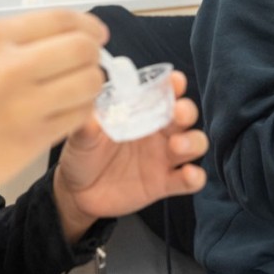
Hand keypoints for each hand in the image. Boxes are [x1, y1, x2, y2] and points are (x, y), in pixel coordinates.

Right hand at [0, 10, 108, 211]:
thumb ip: (22, 39)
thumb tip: (76, 32)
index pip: (62, 19)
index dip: (89, 25)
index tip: (97, 34)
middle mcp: (11, 67)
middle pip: (83, 48)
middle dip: (94, 53)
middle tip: (88, 62)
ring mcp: (25, 105)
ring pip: (90, 81)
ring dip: (93, 82)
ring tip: (79, 86)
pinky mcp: (36, 138)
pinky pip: (82, 113)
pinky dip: (83, 108)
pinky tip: (69, 108)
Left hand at [53, 71, 207, 241]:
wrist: (78, 192)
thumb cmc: (83, 154)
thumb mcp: (81, 136)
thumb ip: (87, 124)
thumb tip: (87, 111)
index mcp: (140, 112)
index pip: (163, 92)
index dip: (173, 85)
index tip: (175, 81)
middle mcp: (157, 131)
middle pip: (186, 114)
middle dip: (187, 110)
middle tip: (178, 112)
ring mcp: (163, 157)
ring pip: (195, 143)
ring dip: (192, 141)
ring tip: (176, 145)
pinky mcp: (164, 183)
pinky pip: (190, 180)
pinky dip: (195, 176)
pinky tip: (188, 174)